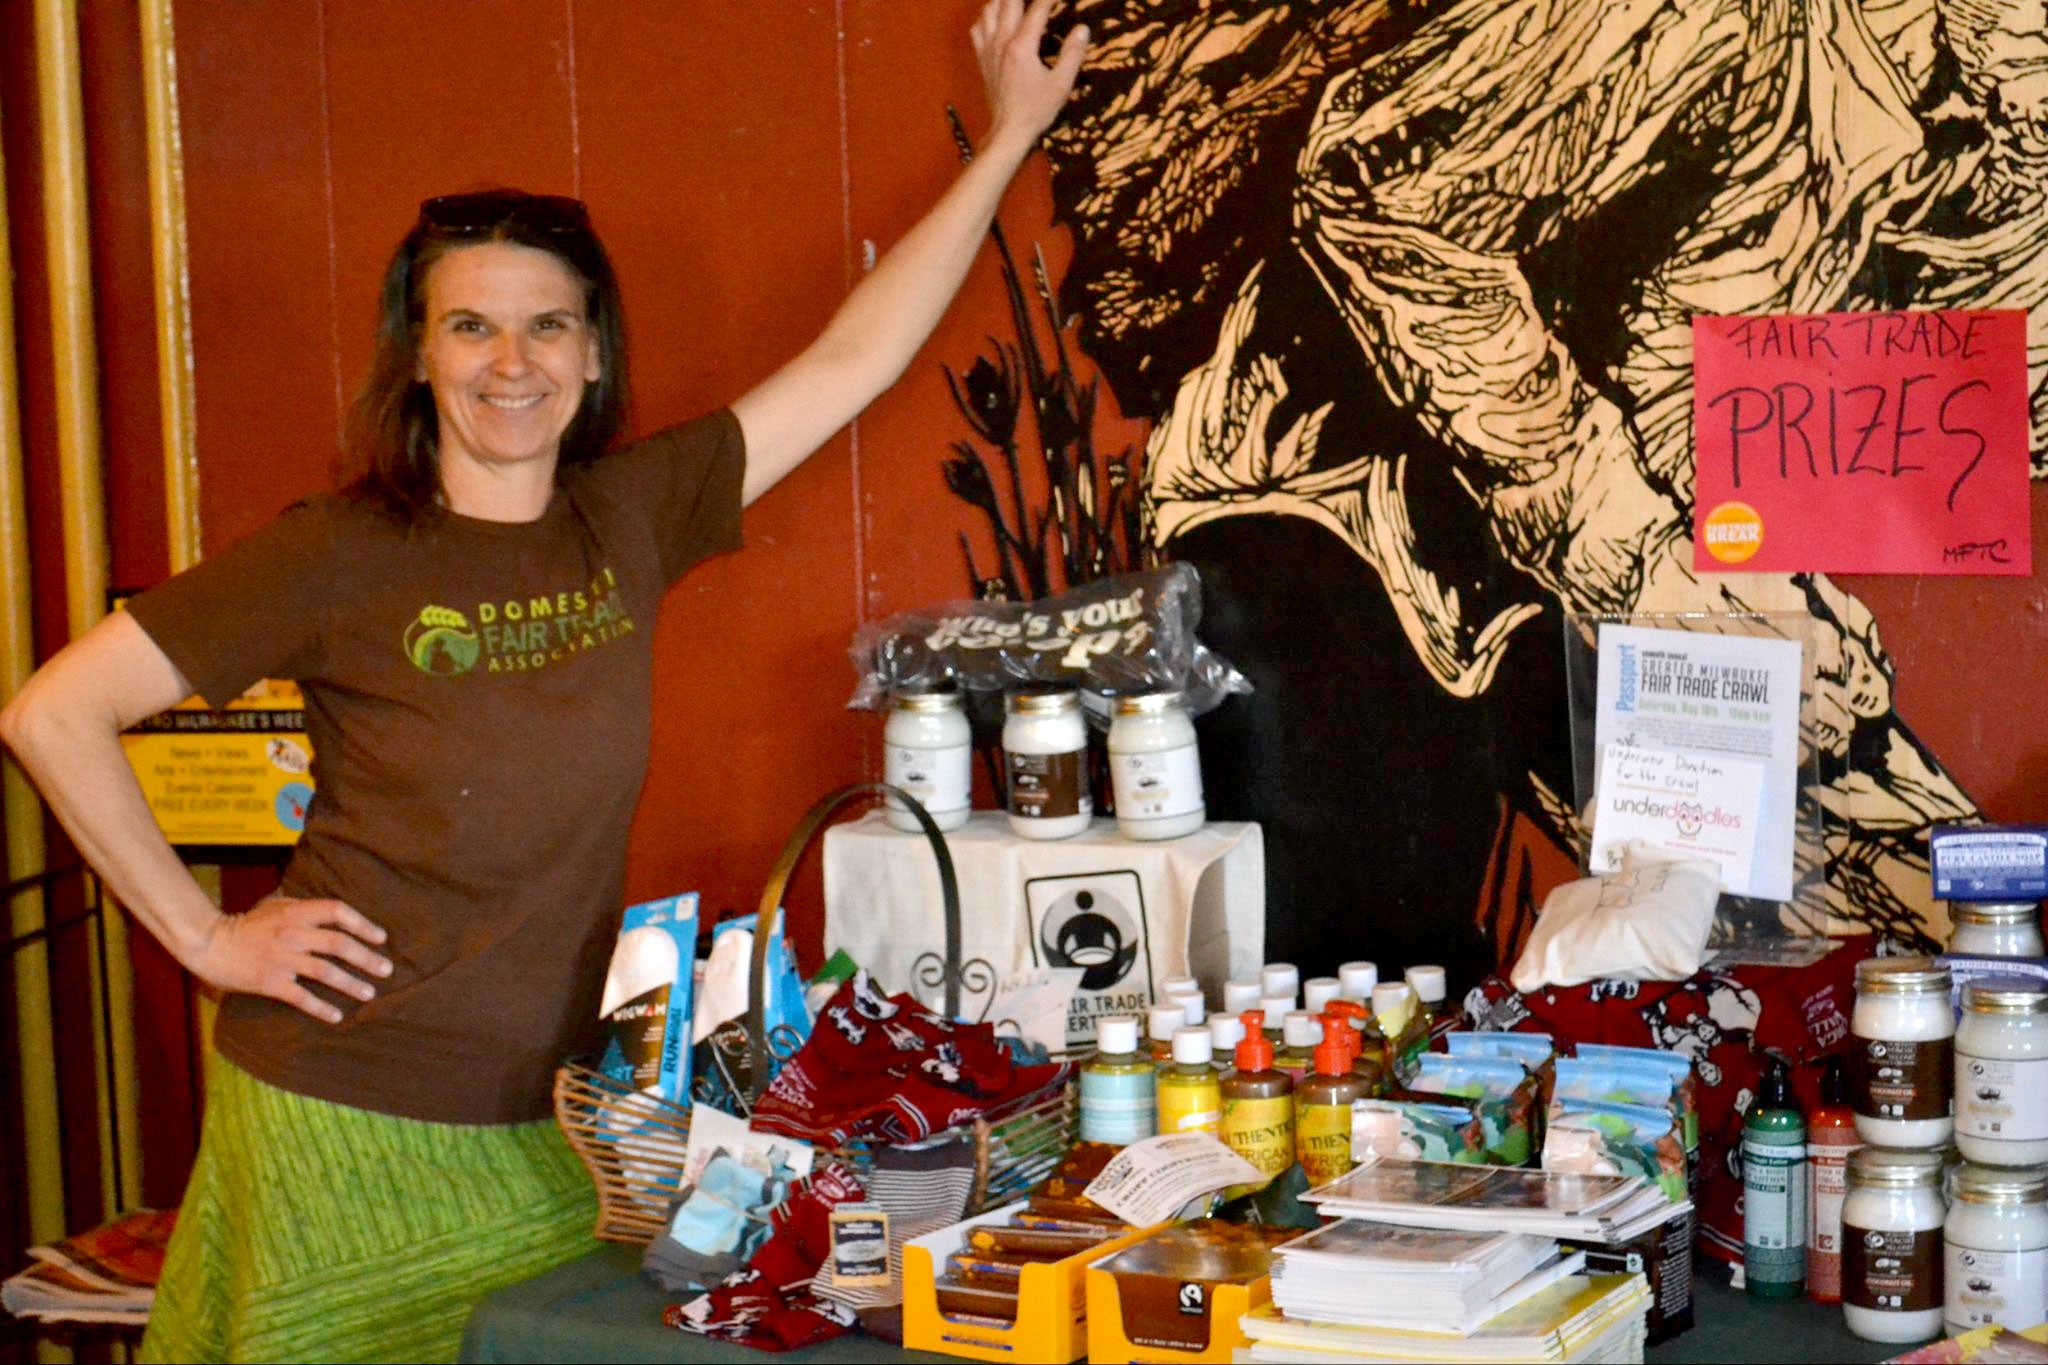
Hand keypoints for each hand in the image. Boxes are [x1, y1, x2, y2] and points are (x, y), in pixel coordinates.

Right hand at [187, 895, 391, 1023]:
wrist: (210, 944)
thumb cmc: (246, 923)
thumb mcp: (274, 905)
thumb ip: (301, 905)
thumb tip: (328, 907)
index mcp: (296, 913)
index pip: (338, 912)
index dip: (363, 924)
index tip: (380, 938)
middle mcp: (293, 934)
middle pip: (339, 945)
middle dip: (367, 958)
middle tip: (386, 970)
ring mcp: (282, 959)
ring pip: (326, 972)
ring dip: (351, 984)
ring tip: (370, 993)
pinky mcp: (271, 982)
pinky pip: (302, 997)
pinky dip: (321, 1008)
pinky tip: (337, 1016)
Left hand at [973, 0, 1087, 154]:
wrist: (1008, 131)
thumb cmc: (1036, 110)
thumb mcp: (1061, 85)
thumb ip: (1073, 54)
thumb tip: (1082, 28)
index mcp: (1022, 46)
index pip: (1037, 9)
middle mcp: (1001, 42)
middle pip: (1008, 1)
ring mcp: (988, 49)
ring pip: (989, 10)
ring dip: (1003, 0)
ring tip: (1017, 2)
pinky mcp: (981, 58)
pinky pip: (977, 28)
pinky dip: (986, 17)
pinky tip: (996, 18)